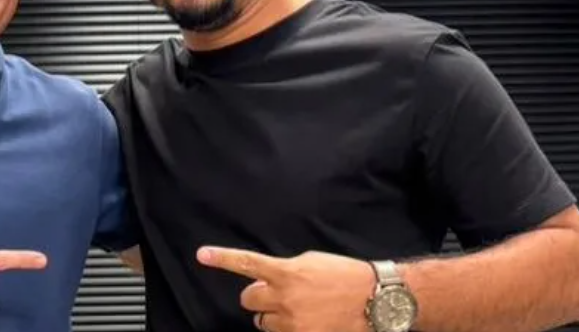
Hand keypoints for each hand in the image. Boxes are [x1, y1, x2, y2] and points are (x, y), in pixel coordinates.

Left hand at [197, 246, 375, 331]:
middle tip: (279, 296)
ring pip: (263, 323)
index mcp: (286, 272)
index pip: (246, 263)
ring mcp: (292, 322)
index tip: (202, 255)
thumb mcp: (311, 262)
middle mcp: (284, 298)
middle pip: (249, 301)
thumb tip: (269, 278)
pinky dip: (290, 330)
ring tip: (299, 311)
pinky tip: (308, 322)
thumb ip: (285, 270)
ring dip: (274, 318)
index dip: (222, 259)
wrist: (376, 300)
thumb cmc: (346, 275)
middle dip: (259, 299)